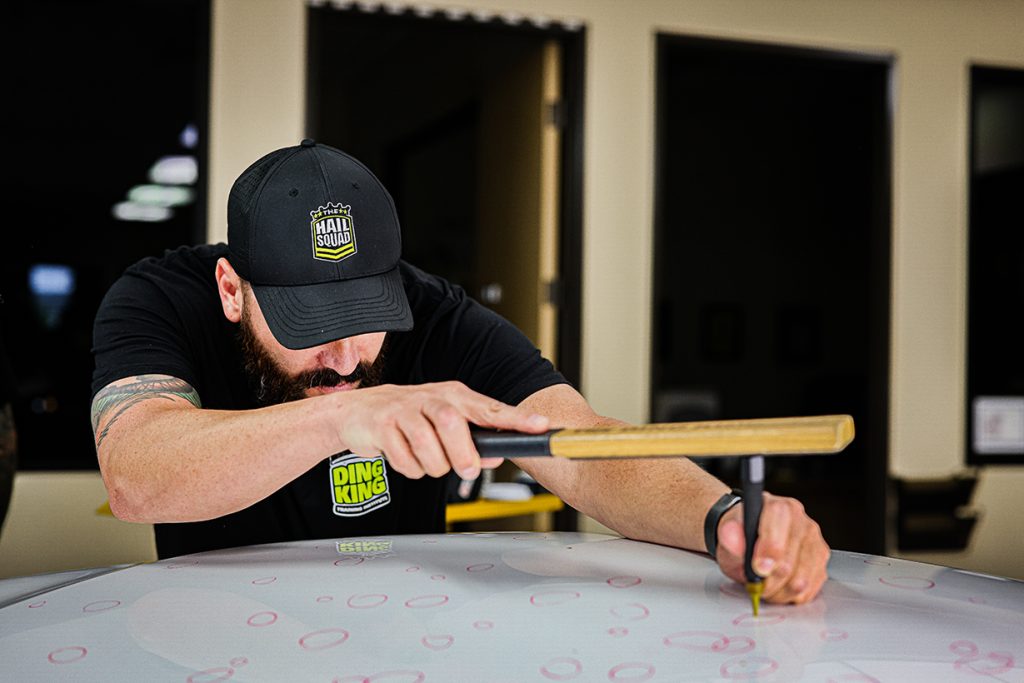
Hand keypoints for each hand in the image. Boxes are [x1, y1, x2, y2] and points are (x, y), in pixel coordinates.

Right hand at [330, 381, 549, 479]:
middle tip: (465, 469)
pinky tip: (406, 457)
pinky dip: (410, 469)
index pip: (490, 407)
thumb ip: (473, 438)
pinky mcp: (382, 426)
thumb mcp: (445, 421)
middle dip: (462, 455)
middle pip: (454, 425)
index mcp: (454, 395)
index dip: (516, 418)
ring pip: (428, 448)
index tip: (540, 426)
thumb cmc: (409, 416)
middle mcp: (431, 398)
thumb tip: (496, 454)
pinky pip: (405, 460)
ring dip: (434, 466)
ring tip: (428, 461)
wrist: (358, 412)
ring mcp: (404, 410)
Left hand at [714, 492, 829, 603]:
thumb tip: (735, 542)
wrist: (748, 536)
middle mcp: (803, 523)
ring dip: (779, 592)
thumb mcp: (727, 533)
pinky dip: (791, 595)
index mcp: (780, 509)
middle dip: (767, 581)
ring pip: (801, 582)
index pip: (777, 540)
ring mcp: (815, 542)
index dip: (765, 559)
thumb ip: (730, 536)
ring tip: (766, 584)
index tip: (755, 569)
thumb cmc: (741, 534)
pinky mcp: (821, 561)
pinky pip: (809, 590)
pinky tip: (780, 585)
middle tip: (755, 581)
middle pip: (788, 565)